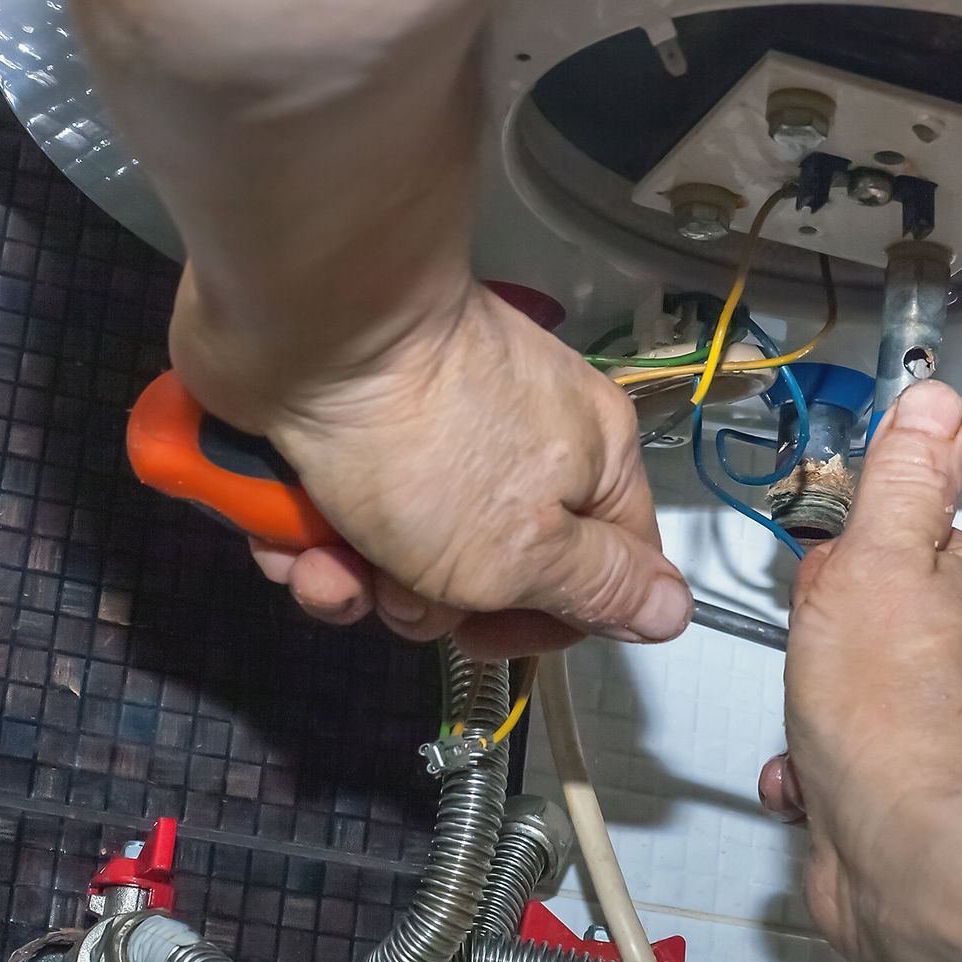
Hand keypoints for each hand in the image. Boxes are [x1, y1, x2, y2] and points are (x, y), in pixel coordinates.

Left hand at [177, 280, 691, 657]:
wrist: (305, 327)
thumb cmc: (430, 443)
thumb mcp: (527, 548)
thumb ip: (602, 589)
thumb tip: (676, 614)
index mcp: (590, 463)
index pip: (605, 569)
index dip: (552, 620)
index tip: (490, 634)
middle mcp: (521, 447)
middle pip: (493, 576)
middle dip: (430, 606)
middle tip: (398, 589)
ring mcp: (432, 438)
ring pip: (403, 558)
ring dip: (356, 584)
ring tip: (322, 561)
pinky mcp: (353, 434)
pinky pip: (344, 522)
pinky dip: (311, 543)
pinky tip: (286, 539)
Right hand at [757, 383, 961, 961]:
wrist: (911, 860)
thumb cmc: (900, 717)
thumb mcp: (881, 559)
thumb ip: (904, 479)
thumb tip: (934, 402)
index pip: (912, 541)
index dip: (854, 558)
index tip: (833, 580)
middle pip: (882, 616)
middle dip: (830, 641)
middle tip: (822, 660)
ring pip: (862, 693)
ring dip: (816, 712)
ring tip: (817, 729)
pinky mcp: (929, 797)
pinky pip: (855, 762)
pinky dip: (819, 771)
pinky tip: (813, 779)